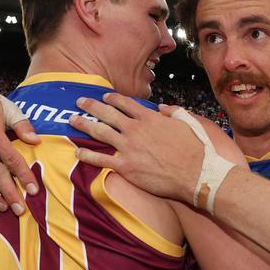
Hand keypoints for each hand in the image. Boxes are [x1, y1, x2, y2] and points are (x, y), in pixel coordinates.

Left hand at [69, 94, 207, 204]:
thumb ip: (173, 111)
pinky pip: (101, 159)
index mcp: (149, 117)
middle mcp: (135, 129)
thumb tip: (163, 108)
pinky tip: (78, 151)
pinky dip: (88, 155)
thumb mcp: (188, 121)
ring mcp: (128, 148)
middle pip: (107, 114)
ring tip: (73, 120)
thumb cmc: (195, 148)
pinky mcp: (126, 167)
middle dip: (91, 106)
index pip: (125, 103)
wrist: (196, 173)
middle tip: (80, 101)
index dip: (112, 98)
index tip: (104, 96)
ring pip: (100, 132)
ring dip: (84, 124)